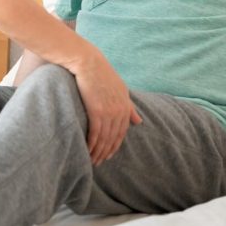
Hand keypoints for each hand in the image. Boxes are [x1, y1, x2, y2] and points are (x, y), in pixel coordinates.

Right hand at [71, 47, 141, 165]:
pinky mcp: (96, 111)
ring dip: (98, 151)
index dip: (115, 145)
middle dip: (106, 152)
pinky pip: (95, 134)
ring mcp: (109, 112)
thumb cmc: (102, 74)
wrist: (89, 63)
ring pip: (105, 138)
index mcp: (126, 106)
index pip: (122, 132)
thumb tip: (139, 121)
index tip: (108, 154)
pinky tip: (87, 151)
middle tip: (99, 162)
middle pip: (114, 138)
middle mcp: (119, 111)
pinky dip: (92, 145)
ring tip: (92, 160)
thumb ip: (129, 107)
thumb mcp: (121, 90)